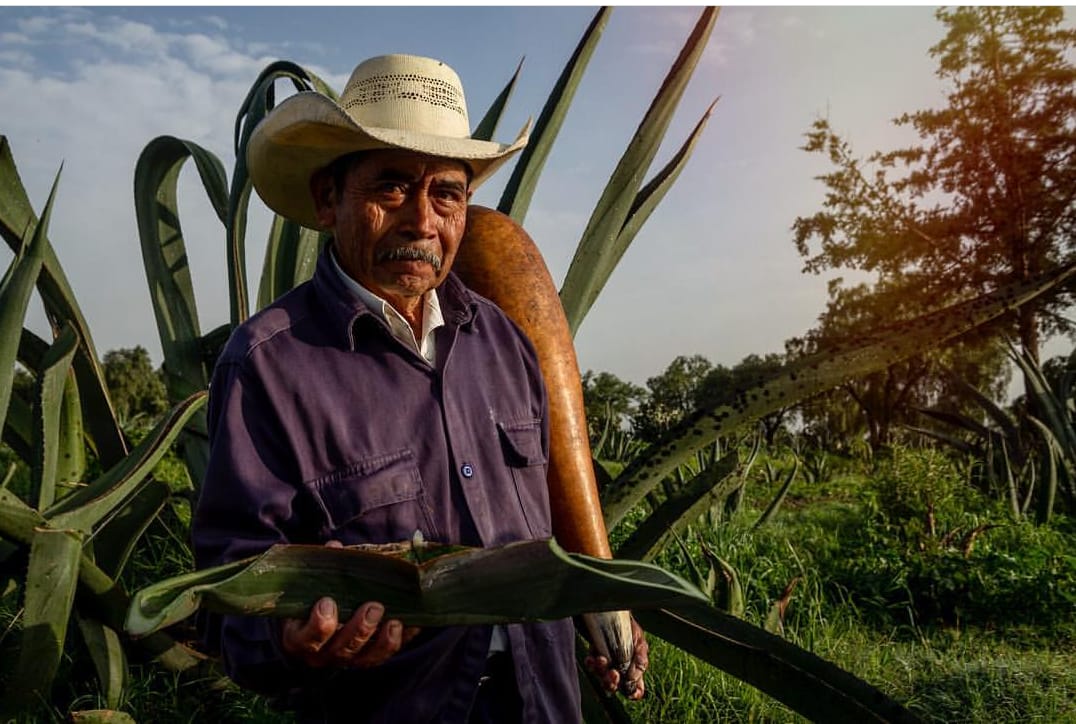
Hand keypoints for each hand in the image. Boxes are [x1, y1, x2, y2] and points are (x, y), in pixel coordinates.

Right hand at [280, 542, 418, 667]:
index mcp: (301, 637)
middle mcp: (324, 654)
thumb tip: (335, 547)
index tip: (327, 602)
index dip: (319, 624)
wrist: (314, 628)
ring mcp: (348, 659)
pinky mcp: (369, 659)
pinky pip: (387, 654)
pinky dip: (401, 640)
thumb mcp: (308, 588)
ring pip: (367, 657)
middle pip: (343, 648)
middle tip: (373, 606)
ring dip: (383, 640)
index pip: (308, 638)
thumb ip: (321, 569)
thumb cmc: (310, 601)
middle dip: (360, 629)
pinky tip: (413, 624)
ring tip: (395, 622)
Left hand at [585, 616, 647, 699]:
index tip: (631, 691)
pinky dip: (591, 664)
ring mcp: (605, 664)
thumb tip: (634, 677)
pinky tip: (592, 658)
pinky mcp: (593, 655)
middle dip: (613, 683)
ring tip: (602, 660)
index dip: (634, 693)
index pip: (636, 688)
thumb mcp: (639, 640)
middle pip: (615, 686)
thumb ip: (640, 658)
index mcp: (633, 667)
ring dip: (601, 672)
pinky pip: (590, 665)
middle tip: (613, 674)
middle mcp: (618, 669)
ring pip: (601, 677)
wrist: (612, 611)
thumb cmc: (628, 627)